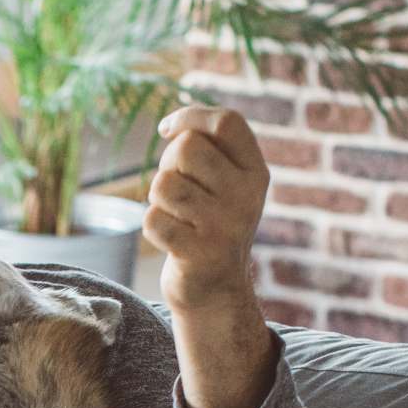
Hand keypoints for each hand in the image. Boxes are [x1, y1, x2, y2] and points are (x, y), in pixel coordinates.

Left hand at [142, 106, 268, 313]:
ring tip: (176, 216)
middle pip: (187, 148)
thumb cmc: (211, 225)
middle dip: (168, 164)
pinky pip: (152, 220)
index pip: (226, 122)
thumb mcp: (225, 184)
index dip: (190, 116)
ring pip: (164, 184)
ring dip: (158, 198)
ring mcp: (225, 226)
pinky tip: (171, 240)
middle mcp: (246, 196)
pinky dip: (153, 228)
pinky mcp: (200, 254)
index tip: (167, 130)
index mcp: (255, 172)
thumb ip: (209, 149)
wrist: (217, 291)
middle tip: (177, 190)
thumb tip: (173, 127)